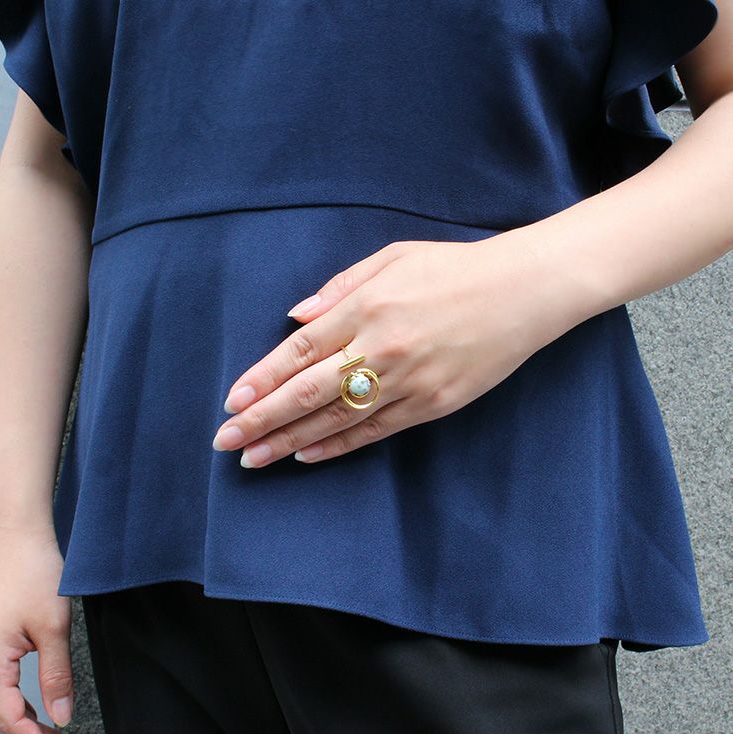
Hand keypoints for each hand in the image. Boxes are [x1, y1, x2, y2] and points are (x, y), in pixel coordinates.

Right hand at [0, 525, 72, 733]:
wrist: (17, 537)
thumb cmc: (32, 573)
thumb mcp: (53, 626)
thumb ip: (56, 673)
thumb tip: (60, 716)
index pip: (11, 719)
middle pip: (4, 713)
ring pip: (3, 698)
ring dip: (27, 719)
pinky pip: (3, 679)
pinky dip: (22, 698)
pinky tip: (39, 702)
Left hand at [212, 233, 555, 466]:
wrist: (524, 291)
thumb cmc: (454, 267)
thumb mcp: (393, 257)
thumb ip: (339, 287)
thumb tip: (295, 318)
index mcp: (368, 306)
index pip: (300, 351)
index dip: (262, 379)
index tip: (232, 402)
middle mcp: (382, 347)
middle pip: (308, 392)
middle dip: (262, 420)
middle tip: (226, 443)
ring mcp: (409, 381)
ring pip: (337, 419)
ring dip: (291, 441)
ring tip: (255, 459)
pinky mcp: (434, 404)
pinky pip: (377, 431)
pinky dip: (339, 446)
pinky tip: (307, 456)